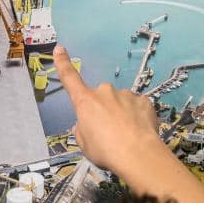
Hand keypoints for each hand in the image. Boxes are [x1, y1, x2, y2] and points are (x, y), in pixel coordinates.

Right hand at [54, 43, 160, 172]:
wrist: (137, 154)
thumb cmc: (105, 151)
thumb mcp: (85, 144)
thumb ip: (82, 130)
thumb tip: (85, 124)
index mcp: (85, 102)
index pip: (70, 79)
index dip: (63, 63)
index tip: (59, 48)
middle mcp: (104, 92)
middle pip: (101, 98)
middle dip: (103, 110)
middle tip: (109, 131)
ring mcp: (126, 95)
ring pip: (120, 102)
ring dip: (121, 114)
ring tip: (126, 135)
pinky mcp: (144, 101)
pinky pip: (137, 107)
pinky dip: (137, 117)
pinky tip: (139, 131)